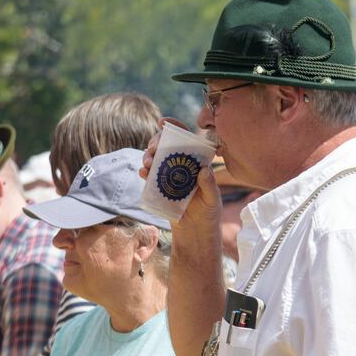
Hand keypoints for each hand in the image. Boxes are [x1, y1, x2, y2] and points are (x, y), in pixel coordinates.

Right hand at [140, 118, 222, 235]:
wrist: (195, 233)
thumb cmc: (209, 214)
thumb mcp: (213, 200)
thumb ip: (209, 185)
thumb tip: (203, 170)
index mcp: (197, 163)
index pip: (187, 139)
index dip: (175, 127)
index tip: (163, 122)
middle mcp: (182, 166)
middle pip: (166, 145)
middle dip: (156, 142)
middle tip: (152, 148)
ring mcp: (170, 176)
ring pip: (156, 158)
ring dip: (148, 156)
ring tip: (147, 163)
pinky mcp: (160, 188)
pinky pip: (150, 176)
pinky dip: (144, 172)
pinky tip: (143, 173)